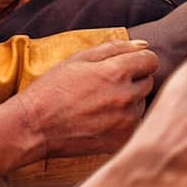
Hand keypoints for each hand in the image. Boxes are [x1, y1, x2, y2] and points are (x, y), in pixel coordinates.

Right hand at [0, 40, 157, 173]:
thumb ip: (115, 47)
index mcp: (117, 71)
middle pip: (148, 81)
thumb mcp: (79, 58)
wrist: (34, 126)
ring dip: (130, 100)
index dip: (139, 59)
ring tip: (102, 102)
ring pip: (142, 104)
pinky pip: (135, 125)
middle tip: (108, 84)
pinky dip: (124, 121)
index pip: (151, 60)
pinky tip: (103, 119)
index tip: (125, 65)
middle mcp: (126, 97)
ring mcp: (125, 122)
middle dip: (134, 79)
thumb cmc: (54, 88)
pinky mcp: (120, 141)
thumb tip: (143, 44)